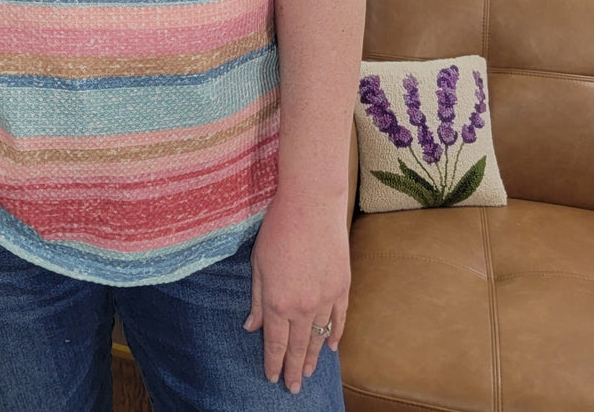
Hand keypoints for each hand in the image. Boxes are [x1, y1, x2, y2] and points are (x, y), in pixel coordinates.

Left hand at [243, 192, 348, 392]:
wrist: (311, 205)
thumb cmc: (278, 229)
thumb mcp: (257, 264)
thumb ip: (256, 299)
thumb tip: (251, 326)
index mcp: (277, 302)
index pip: (274, 342)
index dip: (273, 363)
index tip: (271, 378)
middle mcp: (302, 307)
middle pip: (297, 346)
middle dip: (293, 369)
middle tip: (292, 387)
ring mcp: (325, 298)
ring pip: (319, 337)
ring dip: (313, 358)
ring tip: (308, 373)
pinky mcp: (342, 287)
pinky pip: (339, 319)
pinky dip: (335, 334)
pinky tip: (331, 347)